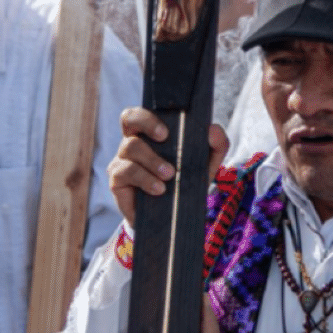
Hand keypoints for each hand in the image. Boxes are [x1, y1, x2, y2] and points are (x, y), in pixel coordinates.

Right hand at [107, 107, 228, 222]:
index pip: (141, 112)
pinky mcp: (117, 181)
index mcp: (150, 134)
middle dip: (146, 123)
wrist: (170, 220)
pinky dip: (145, 179)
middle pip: (128, 118)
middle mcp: (133, 143)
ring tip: (169, 175)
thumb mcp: (204, 165)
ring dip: (153, 160)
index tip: (166, 130)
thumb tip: (213, 129)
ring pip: (130, 147)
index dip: (148, 115)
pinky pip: (125, 172)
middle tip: (164, 137)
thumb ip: (216, 146)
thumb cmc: (184, 184)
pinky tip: (159, 189)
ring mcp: (122, 161)